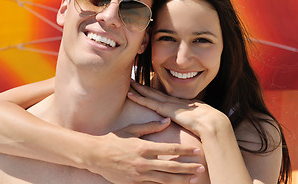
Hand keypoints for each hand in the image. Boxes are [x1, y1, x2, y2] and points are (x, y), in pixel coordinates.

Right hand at [87, 120, 204, 183]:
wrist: (95, 155)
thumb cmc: (113, 140)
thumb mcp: (131, 130)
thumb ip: (150, 127)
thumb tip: (167, 121)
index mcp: (143, 147)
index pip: (170, 149)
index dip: (185, 151)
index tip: (197, 151)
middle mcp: (143, 162)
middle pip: (171, 167)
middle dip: (188, 168)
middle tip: (202, 167)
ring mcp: (139, 175)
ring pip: (165, 180)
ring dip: (181, 180)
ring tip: (194, 179)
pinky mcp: (134, 183)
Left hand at [128, 81, 229, 137]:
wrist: (211, 123)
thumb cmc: (207, 124)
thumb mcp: (197, 119)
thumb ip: (191, 119)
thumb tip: (191, 123)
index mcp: (179, 103)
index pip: (162, 96)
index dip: (153, 91)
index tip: (145, 87)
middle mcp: (172, 101)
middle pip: (154, 92)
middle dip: (143, 86)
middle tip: (132, 80)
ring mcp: (168, 104)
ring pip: (149, 94)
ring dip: (138, 88)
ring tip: (129, 82)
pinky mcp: (165, 109)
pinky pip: (148, 102)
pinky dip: (138, 98)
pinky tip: (130, 94)